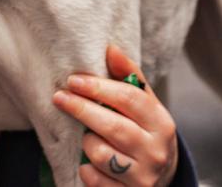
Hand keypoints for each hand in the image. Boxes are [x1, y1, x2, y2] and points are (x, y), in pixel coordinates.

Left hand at [52, 46, 178, 186]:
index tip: (73, 80)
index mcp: (161, 122)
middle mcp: (156, 151)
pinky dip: (86, 169)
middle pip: (114, 127)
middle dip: (82, 109)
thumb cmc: (145, 131)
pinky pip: (94, 179)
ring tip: (86, 135)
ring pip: (102, 155)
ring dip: (86, 142)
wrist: (161, 177)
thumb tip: (111, 48)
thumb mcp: (145, 104)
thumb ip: (129, 77)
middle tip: (59, 97)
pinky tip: (87, 161)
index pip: (130, 99)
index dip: (98, 87)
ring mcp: (143, 177)